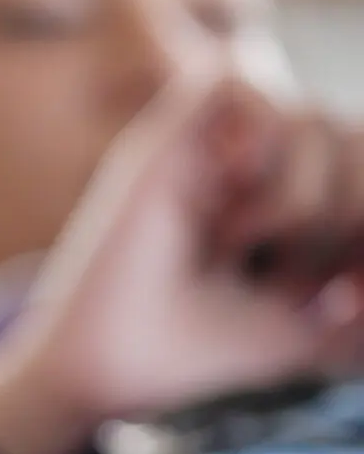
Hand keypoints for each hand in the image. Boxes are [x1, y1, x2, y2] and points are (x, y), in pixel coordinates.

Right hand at [0, 74, 363, 453]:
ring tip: (241, 248)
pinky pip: (234, 79)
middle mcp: (251, 167)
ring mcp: (206, 150)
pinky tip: (230, 187)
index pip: (361, 161)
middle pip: (353, 135)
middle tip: (294, 281)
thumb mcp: (313, 327)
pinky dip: (258, 128)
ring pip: (313, 115)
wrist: (115, 374)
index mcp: (288, 202)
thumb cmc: (197, 356)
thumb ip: (358, 291)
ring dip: (301, 196)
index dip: (362, 214)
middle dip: (348, 207)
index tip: (342, 298)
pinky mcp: (160, 142)